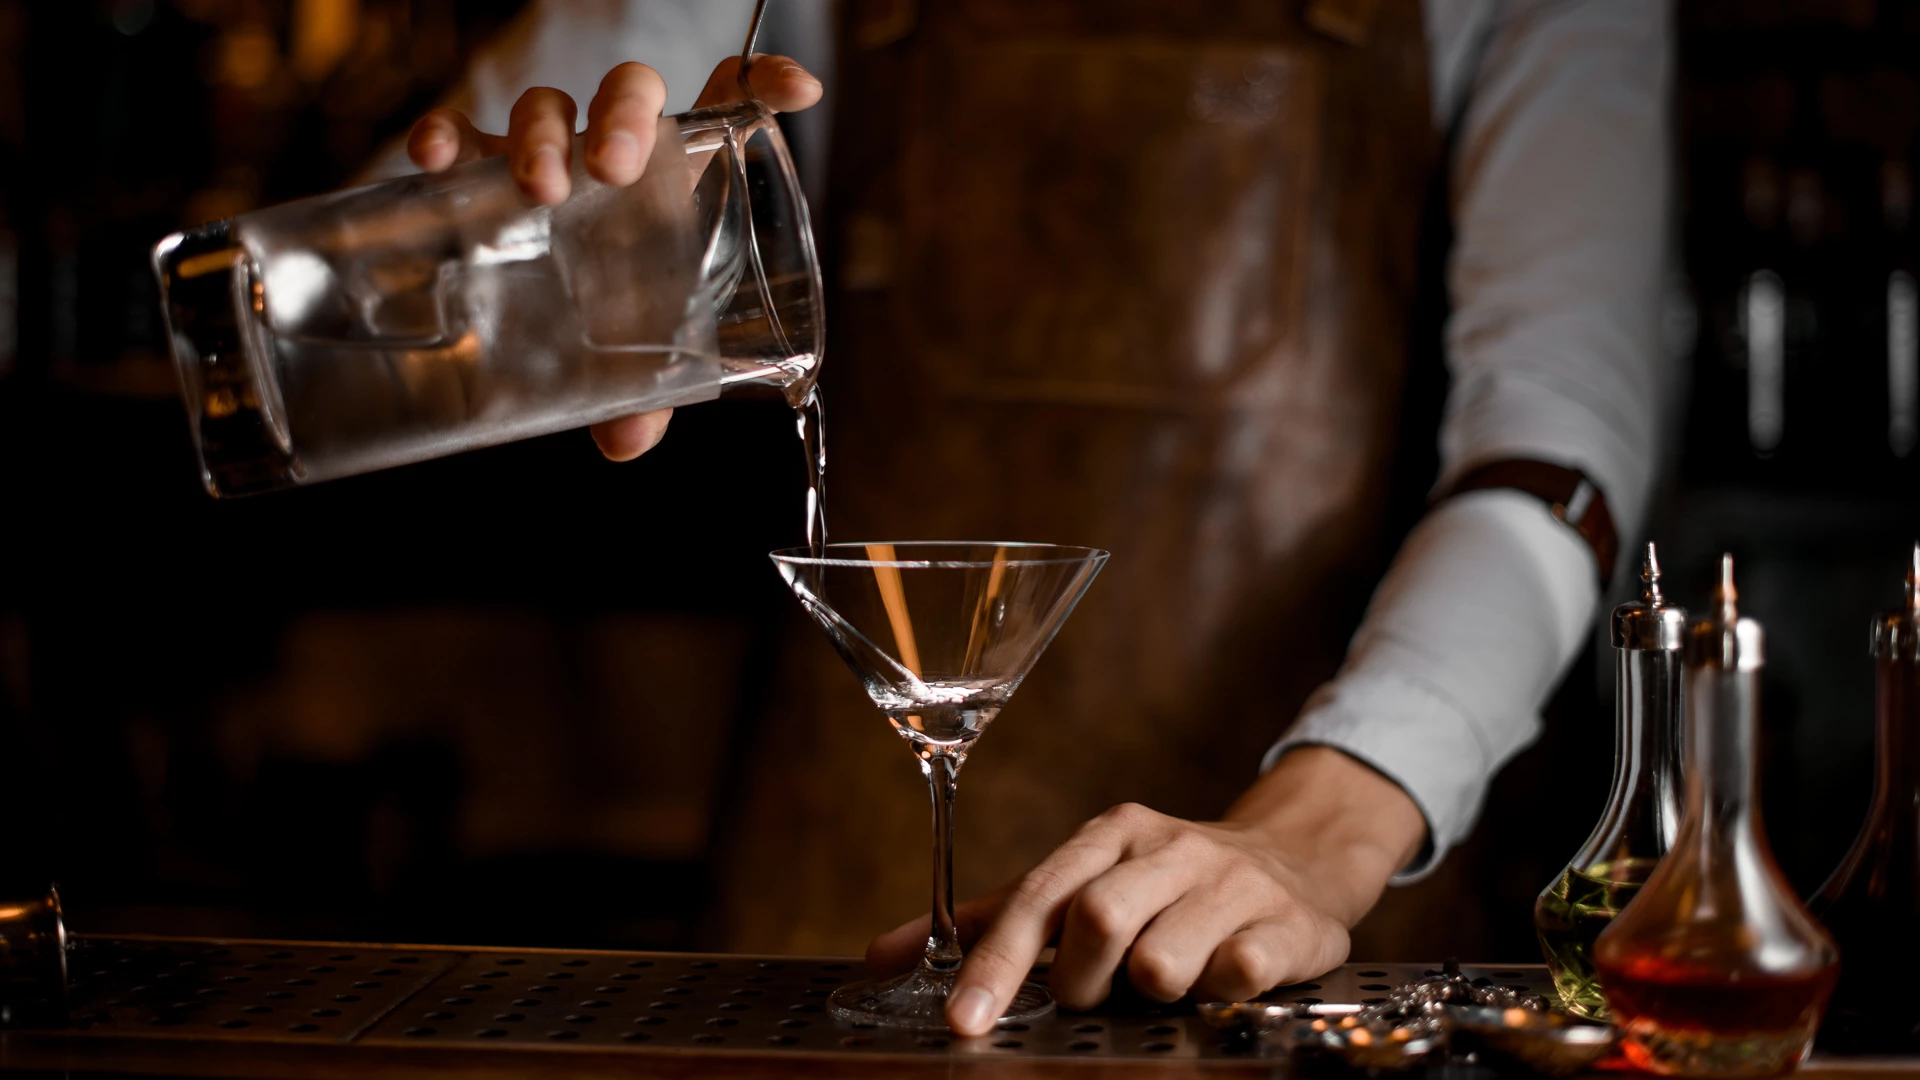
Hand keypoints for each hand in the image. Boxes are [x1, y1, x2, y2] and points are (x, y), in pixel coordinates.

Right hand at [404, 55, 822, 460]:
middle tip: (611, 170)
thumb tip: (625, 443)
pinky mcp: (481, 165)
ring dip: (541, 134)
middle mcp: (616, 147)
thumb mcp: (640, 350)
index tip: (797, 91)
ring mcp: (549, 149)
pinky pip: (459, 134)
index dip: (761, 81)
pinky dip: (444, 132)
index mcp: (677, 171)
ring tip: (537, 187)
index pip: (725, 103)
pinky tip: (431, 152)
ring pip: (546, 105)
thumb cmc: (613, 319)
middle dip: (618, 119)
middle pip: (626, 94)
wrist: (540, 314)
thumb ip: (645, 392)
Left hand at [865, 747, 1427, 1035]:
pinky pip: (1240, 975)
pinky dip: (1219, 993)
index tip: (963, 1021)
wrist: (1296, 857)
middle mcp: (1168, 850)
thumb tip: (880, 957)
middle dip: (1080, 981)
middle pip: (1097, 917)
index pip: (1038, 897)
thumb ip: (988, 921)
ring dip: (1151, 992)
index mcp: (1108, 836)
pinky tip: (1223, 982)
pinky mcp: (1289, 925)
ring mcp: (1232, 884)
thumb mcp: (1079, 881)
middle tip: (1091, 995)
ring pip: (1166, 958)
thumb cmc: (1163, 883)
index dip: (995, 963)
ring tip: (1163, 983)